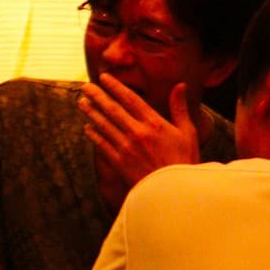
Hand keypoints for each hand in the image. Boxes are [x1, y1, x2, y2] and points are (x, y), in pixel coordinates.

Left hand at [81, 76, 200, 193]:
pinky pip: (102, 144)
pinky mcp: (119, 162)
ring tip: (81, 102)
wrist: (175, 192)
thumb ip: (180, 108)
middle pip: (112, 109)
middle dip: (97, 95)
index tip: (104, 77)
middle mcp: (137, 133)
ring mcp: (126, 148)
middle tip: (85, 85)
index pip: (130, 99)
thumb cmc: (185, 161)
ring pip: (104, 125)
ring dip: (91, 112)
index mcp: (154, 124)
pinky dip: (93, 134)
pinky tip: (87, 127)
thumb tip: (180, 85)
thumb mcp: (188, 133)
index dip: (115, 86)